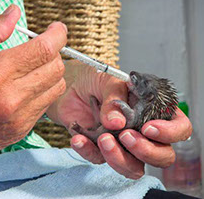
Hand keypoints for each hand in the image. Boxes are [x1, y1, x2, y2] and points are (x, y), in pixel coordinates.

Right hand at [0, 5, 66, 189]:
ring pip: (56, 87)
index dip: (57, 35)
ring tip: (35, 68)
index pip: (44, 49)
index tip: (56, 30)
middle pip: (56, 68)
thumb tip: (13, 13)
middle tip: (41, 48)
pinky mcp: (22, 129)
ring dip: (51, 73)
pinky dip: (43, 91)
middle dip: (54, 52)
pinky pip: (46, 105)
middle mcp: (11, 97)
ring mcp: (19, 117)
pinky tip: (27, 87)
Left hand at [47, 60, 191, 178]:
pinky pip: (99, 160)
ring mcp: (121, 143)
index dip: (170, 133)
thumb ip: (115, 98)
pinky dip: (88, 151)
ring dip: (119, 158)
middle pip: (161, 155)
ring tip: (103, 138)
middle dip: (146, 151)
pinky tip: (78, 138)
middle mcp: (140, 130)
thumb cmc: (93, 80)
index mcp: (152, 110)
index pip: (178, 128)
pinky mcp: (100, 149)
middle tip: (126, 136)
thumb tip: (118, 122)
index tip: (148, 127)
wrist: (68, 87)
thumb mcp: (107, 80)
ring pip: (133, 167)